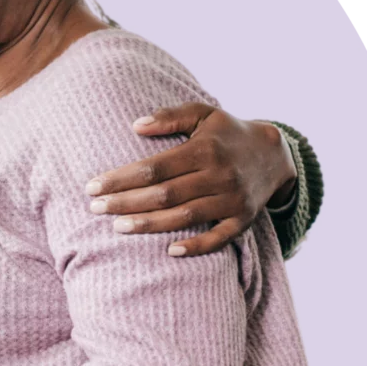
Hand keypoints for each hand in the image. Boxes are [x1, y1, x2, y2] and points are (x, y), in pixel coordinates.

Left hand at [85, 103, 296, 256]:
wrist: (274, 153)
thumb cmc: (225, 132)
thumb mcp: (202, 113)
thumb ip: (169, 117)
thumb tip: (135, 125)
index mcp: (204, 149)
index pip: (154, 168)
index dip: (121, 178)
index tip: (92, 186)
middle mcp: (219, 175)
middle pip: (164, 194)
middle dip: (126, 203)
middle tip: (95, 209)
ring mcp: (233, 200)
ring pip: (185, 217)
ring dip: (150, 225)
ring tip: (118, 227)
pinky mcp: (243, 219)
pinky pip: (219, 238)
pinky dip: (196, 246)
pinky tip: (170, 252)